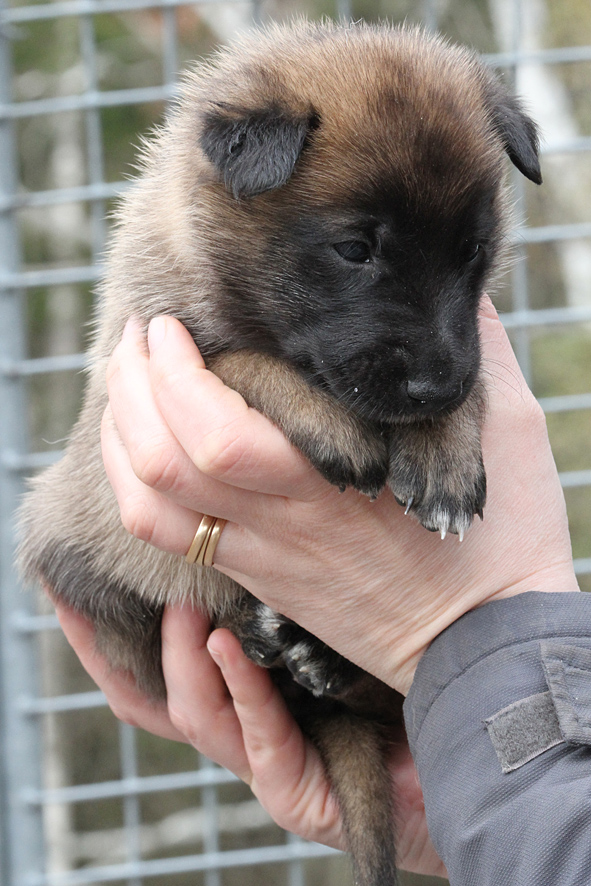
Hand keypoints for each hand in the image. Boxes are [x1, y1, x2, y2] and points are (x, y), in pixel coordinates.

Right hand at [54, 601, 445, 877]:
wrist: (462, 746)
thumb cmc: (396, 668)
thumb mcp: (317, 617)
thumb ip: (277, 580)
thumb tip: (246, 500)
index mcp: (235, 688)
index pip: (152, 660)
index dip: (103, 629)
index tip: (70, 582)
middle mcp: (236, 726)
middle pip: (146, 697)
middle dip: (106, 651)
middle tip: (83, 593)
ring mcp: (261, 762)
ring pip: (192, 716)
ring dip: (182, 658)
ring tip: (184, 605)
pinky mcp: (296, 792)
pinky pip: (258, 741)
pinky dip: (242, 692)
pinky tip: (233, 649)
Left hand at [101, 298, 578, 695]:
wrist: (485, 648)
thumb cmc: (505, 541)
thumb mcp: (510, 433)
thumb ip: (480, 355)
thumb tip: (457, 293)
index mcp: (337, 481)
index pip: (217, 433)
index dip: (174, 372)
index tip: (171, 325)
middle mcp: (283, 522)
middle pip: (164, 462)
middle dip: (130, 387)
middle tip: (137, 333)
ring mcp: (264, 558)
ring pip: (150, 504)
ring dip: (120, 434)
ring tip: (124, 380)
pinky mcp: (259, 581)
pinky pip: (167, 541)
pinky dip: (132, 485)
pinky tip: (138, 447)